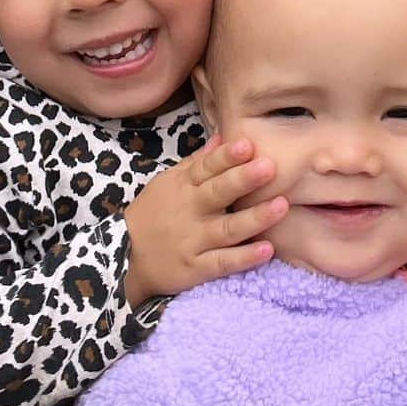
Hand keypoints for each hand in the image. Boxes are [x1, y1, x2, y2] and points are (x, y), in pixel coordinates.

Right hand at [123, 135, 287, 305]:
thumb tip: (222, 135)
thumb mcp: (168, 182)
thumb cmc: (153, 213)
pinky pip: (222, 263)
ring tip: (282, 205)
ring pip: (227, 229)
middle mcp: (190, 211)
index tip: (247, 144)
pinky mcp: (195, 269)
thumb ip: (197, 161)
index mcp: (184, 186)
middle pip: (218, 193)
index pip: (206, 167)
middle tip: (269, 166)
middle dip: (243, 179)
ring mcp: (193, 241)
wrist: (124, 257)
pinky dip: (244, 258)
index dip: (226, 156)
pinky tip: (266, 250)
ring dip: (255, 218)